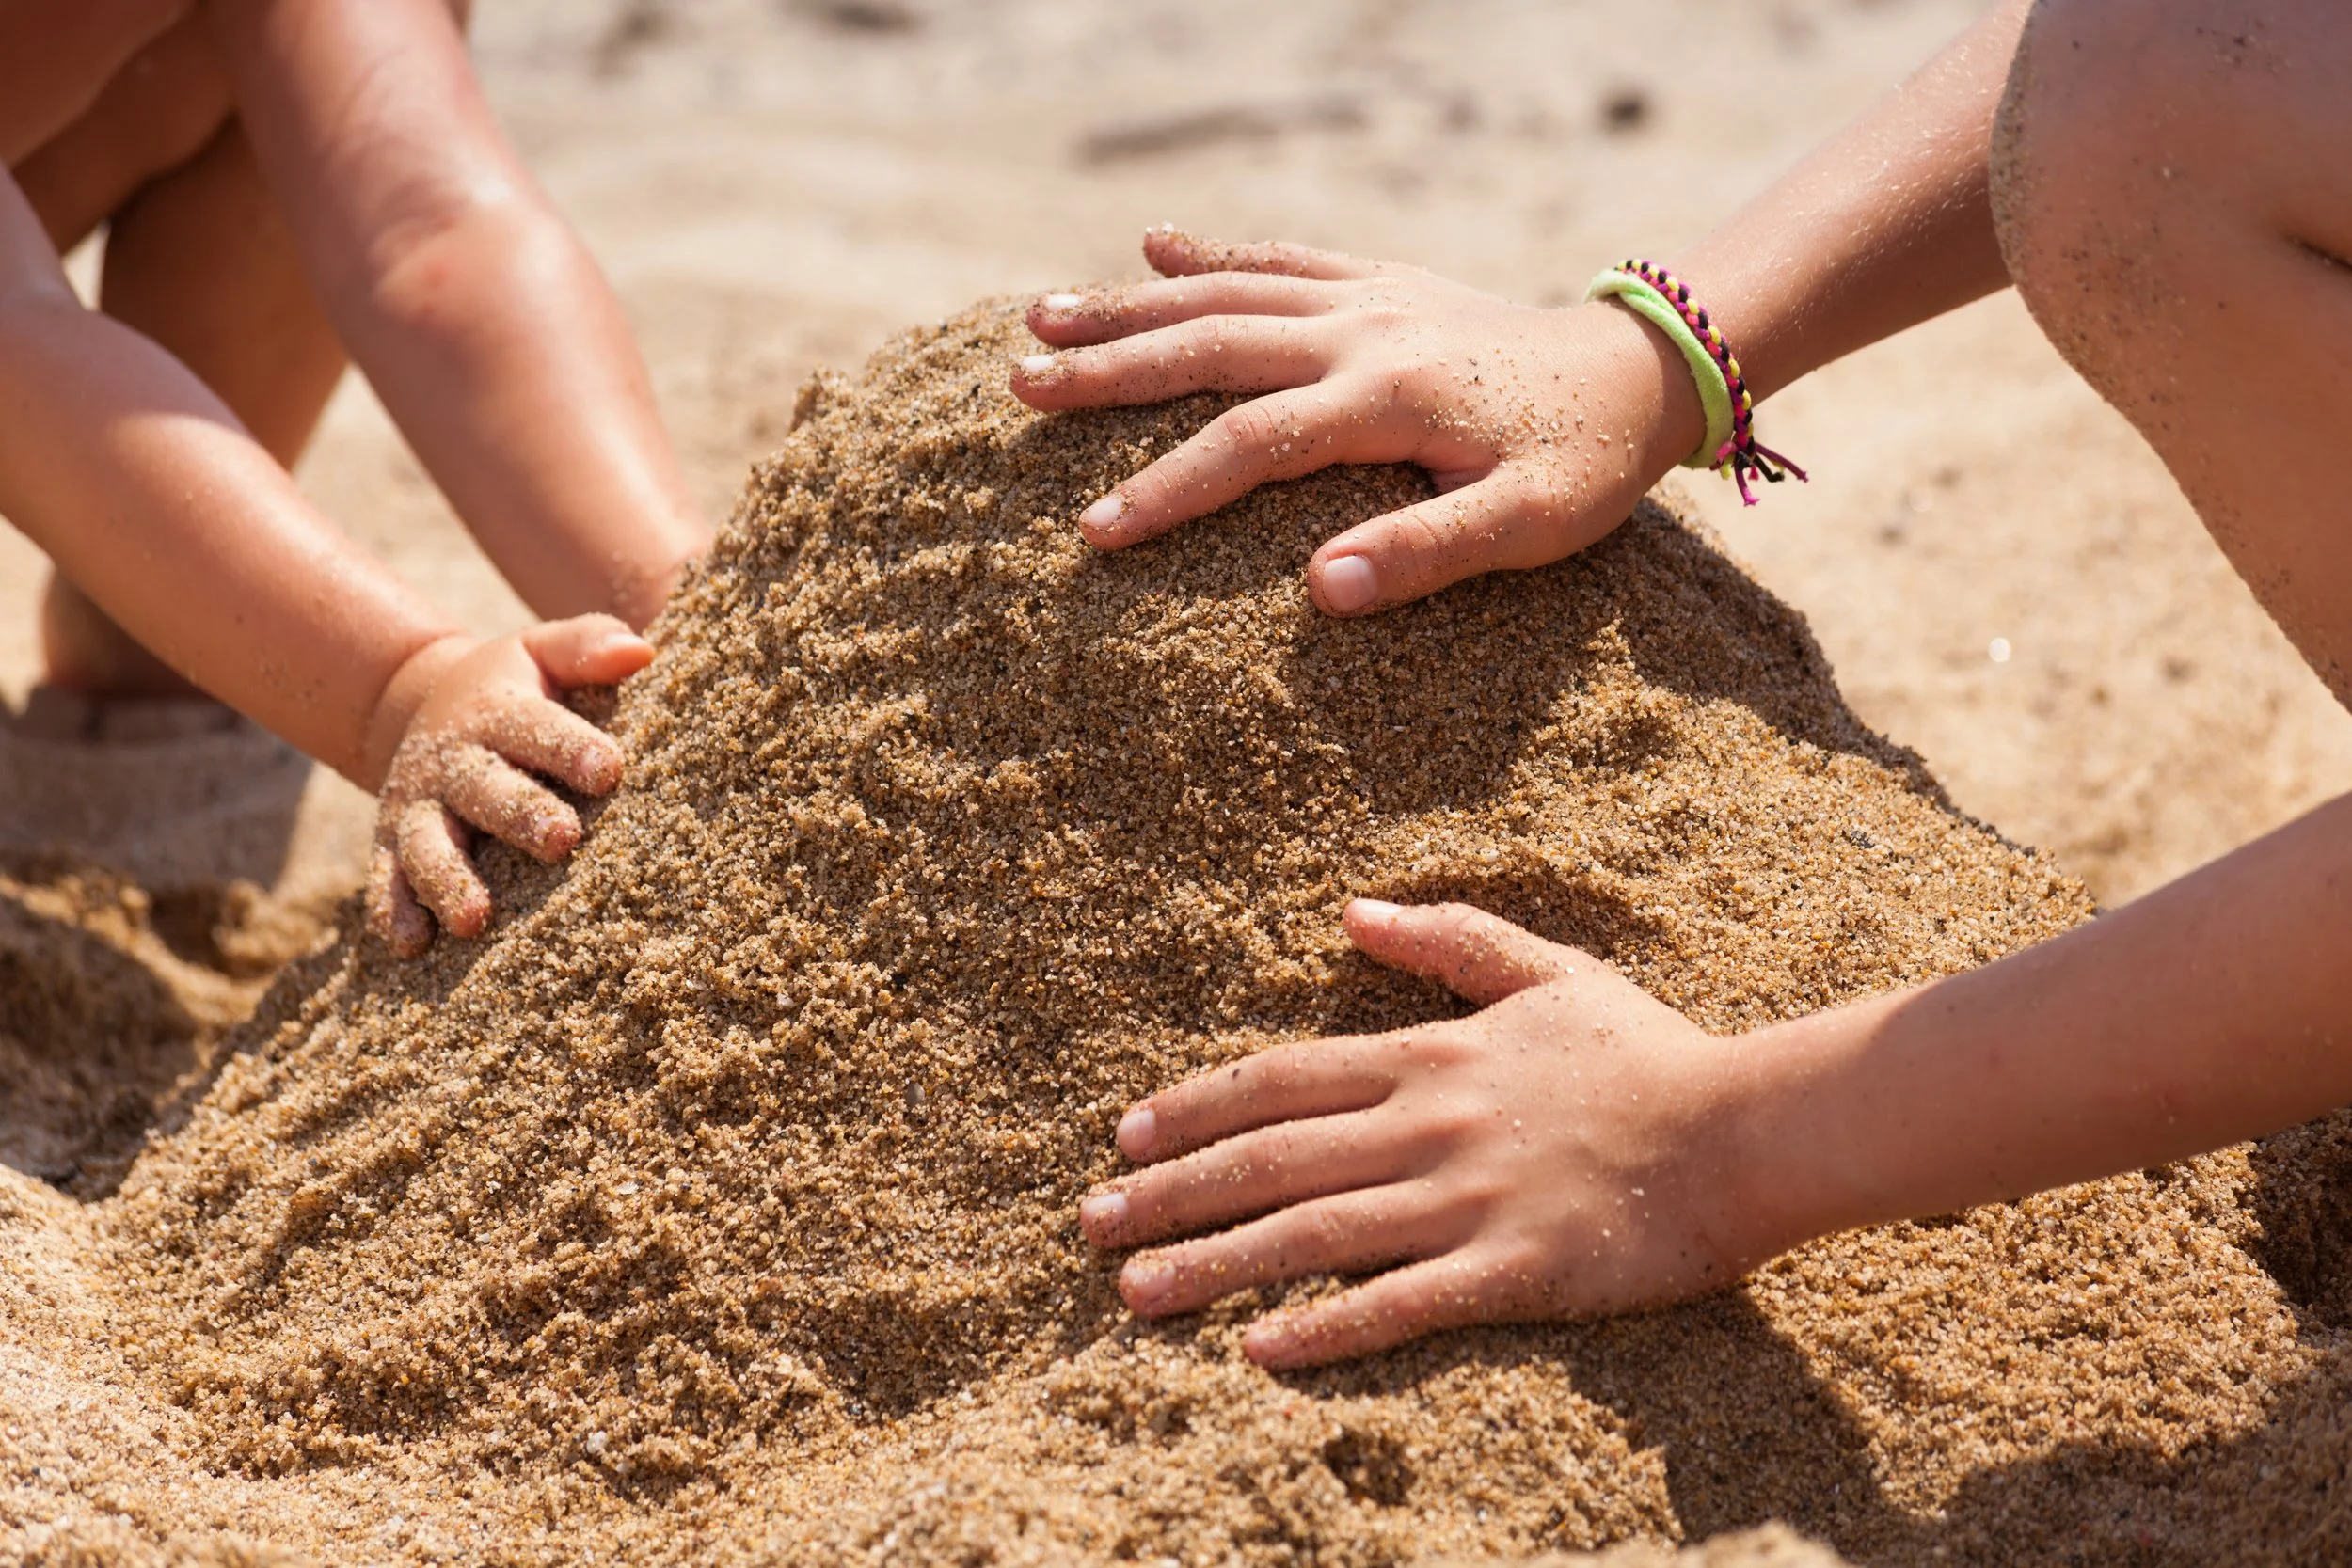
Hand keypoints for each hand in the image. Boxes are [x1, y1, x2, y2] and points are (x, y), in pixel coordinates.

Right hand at [363, 616, 653, 956]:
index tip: (609, 770)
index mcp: (497, 713)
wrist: (432, 703)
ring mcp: (418, 804)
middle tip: (562, 840)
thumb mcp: (545, 652)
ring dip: (449, 879)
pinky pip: (388, 877)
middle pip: (487, 790)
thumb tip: (638, 652)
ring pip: (429, 844)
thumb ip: (587, 647)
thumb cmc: (519, 685)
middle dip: (522, 816)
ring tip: (476, 918)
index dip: (572, 748)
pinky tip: (412, 943)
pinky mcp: (393, 840)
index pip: (539, 728)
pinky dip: (394, 908)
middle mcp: (453, 761)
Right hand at [1012, 228, 1702, 614]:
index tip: (1092, 534)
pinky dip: (1214, 251)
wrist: (1641, 368)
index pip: (1250, 445)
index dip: (1166, 490)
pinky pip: (1281, 256)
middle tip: (1018, 389)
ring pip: (1228, 290)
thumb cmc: (1585, 461)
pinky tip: (1154, 246)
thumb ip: (1426, 553)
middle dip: (1110, 370)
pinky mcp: (1380, 282)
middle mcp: (1361, 331)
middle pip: (1210, 345)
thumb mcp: (1529, 525)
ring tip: (1041, 315)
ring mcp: (1366, 297)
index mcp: (1386, 396)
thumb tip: (1319, 591)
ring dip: (1133, 302)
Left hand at [1078, 899, 1779, 1367]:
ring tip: (1134, 1292)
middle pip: (1269, 1159)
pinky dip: (1323, 1326)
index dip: (1193, 1108)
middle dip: (1168, 1193)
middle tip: (1089, 1225)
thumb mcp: (1547, 972)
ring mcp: (1464, 1199)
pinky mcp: (1510, 1270)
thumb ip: (1449, 941)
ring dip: (1212, 1262)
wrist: (1746, 1128)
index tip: (1124, 1136)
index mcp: (1429, 1056)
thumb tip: (1352, 913)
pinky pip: (1399, 1304)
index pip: (1280, 1081)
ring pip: (1309, 1233)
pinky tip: (1257, 1350)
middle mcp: (1426, 1125)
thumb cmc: (1646, 1053)